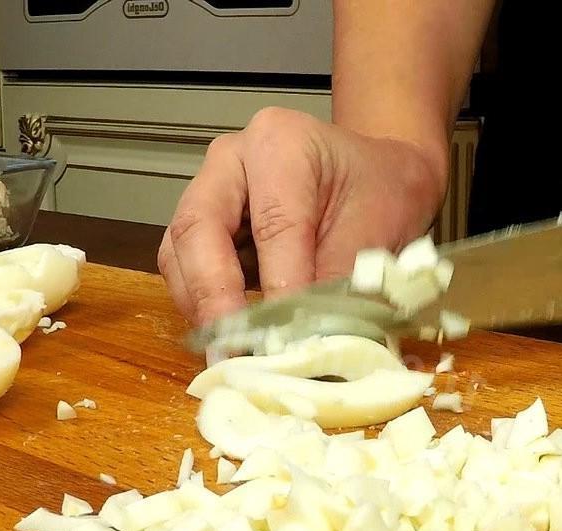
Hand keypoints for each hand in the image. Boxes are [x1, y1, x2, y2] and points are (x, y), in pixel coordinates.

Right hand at [158, 107, 444, 324]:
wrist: (379, 176)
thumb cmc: (382, 194)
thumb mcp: (375, 234)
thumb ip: (336, 283)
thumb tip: (304, 344)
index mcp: (280, 144)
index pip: (272, 223)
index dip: (277, 286)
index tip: (285, 340)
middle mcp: (230, 160)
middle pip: (198, 228)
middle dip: (213, 297)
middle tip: (232, 352)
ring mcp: (208, 190)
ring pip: (179, 251)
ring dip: (200, 307)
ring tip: (231, 354)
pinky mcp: (200, 224)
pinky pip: (182, 267)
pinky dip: (201, 306)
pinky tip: (229, 337)